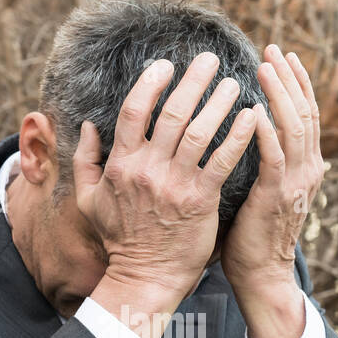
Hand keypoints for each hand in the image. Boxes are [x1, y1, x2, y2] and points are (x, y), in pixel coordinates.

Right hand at [75, 52, 257, 337]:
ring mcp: (175, 185)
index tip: (167, 65)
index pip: (135, 111)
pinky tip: (252, 118)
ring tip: (234, 84)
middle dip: (193, 80)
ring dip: (219, 103)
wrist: (145, 277)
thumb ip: (85, 161)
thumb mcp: (90, 200)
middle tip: (209, 60)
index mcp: (121, 164)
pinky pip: (222, 160)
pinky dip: (238, 137)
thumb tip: (87, 126)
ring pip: (200, 132)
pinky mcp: (200, 201)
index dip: (151, 83)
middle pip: (173, 113)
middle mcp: (148, 170)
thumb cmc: (120, 239)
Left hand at [222, 45, 323, 337]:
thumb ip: (266, 162)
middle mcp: (307, 170)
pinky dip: (266, 132)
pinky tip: (254, 110)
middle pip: (305, 112)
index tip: (282, 56)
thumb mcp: (265, 191)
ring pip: (295, 127)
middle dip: (289, 78)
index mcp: (305, 167)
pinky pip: (274, 157)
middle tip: (273, 48)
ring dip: (280, 93)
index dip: (296, 83)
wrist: (261, 275)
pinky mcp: (276, 197)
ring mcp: (295, 183)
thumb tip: (256, 135)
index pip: (306, 114)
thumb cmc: (252, 235)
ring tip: (266, 66)